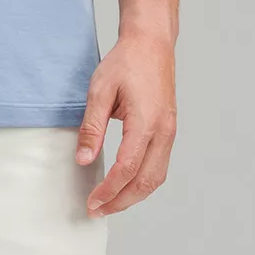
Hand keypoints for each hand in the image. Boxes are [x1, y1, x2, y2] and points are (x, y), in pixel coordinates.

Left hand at [75, 31, 176, 216]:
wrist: (152, 43)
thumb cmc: (126, 62)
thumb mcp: (99, 91)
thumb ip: (91, 128)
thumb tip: (84, 159)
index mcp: (146, 122)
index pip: (127, 168)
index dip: (109, 190)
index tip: (92, 202)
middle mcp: (163, 131)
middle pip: (146, 181)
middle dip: (121, 201)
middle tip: (97, 210)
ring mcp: (170, 132)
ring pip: (156, 177)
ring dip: (134, 195)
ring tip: (110, 203)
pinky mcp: (169, 131)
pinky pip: (160, 166)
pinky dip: (143, 182)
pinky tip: (126, 185)